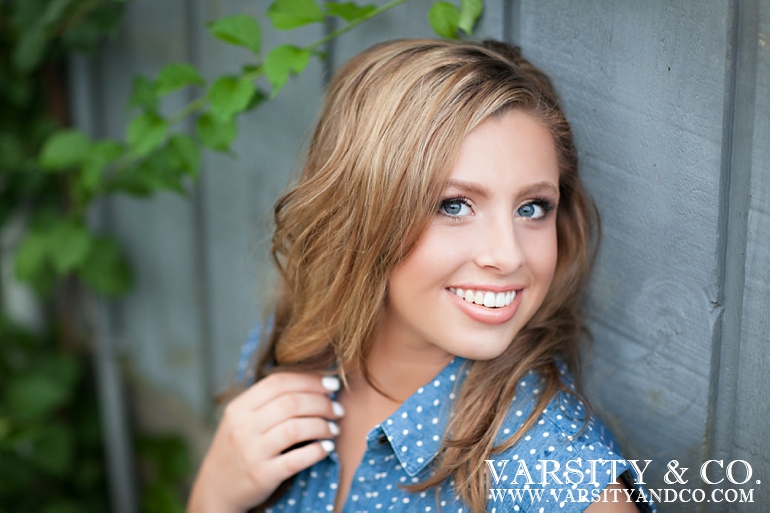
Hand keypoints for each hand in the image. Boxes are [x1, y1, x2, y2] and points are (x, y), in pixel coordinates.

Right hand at [187, 372, 343, 512]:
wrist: (215, 490)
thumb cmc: (237, 449)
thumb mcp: (241, 420)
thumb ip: (268, 402)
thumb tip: (314, 384)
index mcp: (239, 407)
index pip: (278, 382)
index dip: (310, 380)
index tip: (331, 384)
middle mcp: (243, 427)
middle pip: (291, 403)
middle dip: (322, 403)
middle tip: (337, 409)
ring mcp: (251, 452)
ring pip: (296, 428)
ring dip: (322, 426)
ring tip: (334, 429)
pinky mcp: (262, 475)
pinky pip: (296, 459)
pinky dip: (317, 451)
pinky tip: (327, 448)